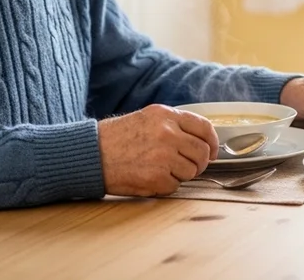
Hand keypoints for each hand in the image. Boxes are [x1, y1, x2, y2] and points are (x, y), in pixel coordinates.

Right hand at [97, 104, 217, 196]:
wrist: (91, 154)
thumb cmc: (117, 138)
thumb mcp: (147, 118)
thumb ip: (175, 125)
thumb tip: (202, 140)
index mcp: (166, 116)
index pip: (205, 128)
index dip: (212, 142)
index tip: (212, 151)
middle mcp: (168, 134)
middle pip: (202, 153)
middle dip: (198, 163)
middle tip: (186, 166)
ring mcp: (163, 156)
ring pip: (191, 171)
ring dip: (180, 174)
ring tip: (160, 169)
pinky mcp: (156, 177)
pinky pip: (175, 186)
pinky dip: (165, 186)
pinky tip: (149, 177)